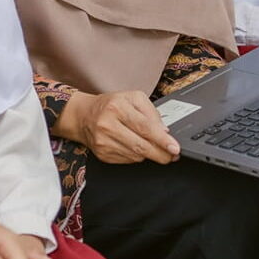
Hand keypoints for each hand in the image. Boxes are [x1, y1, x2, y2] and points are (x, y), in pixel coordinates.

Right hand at [59, 89, 179, 164]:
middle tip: (172, 156)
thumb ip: (151, 113)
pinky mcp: (102, 154)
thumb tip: (165, 132)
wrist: (84, 115)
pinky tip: (137, 148)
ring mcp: (103, 141)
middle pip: (141, 145)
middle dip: (160, 153)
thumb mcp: (133, 98)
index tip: (175, 148)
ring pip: (135, 155)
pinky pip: (127, 160)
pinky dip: (136, 156)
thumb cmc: (111, 105)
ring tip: (155, 149)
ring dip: (149, 154)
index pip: (145, 127)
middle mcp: (108, 125)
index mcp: (117, 107)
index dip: (162, 140)